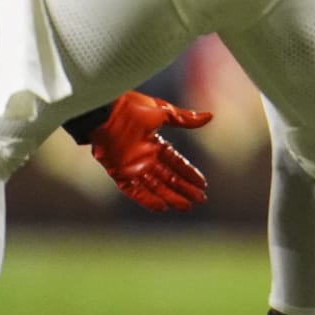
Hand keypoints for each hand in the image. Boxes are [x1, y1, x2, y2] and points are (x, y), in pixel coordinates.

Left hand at [88, 91, 212, 211]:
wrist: (104, 112)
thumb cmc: (131, 107)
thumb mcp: (162, 111)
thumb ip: (184, 118)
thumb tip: (209, 116)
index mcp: (155, 143)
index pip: (176, 162)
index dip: (189, 173)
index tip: (203, 183)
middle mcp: (145, 157)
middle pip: (168, 178)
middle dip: (184, 189)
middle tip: (200, 200)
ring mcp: (132, 166)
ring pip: (154, 186)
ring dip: (170, 197)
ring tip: (186, 207)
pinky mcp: (118, 172)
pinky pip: (133, 190)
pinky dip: (146, 199)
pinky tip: (161, 207)